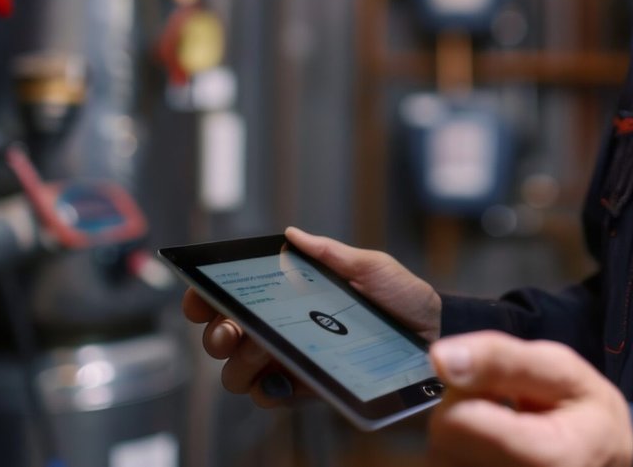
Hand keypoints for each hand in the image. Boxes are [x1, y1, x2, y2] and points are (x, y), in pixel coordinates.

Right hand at [181, 226, 441, 406]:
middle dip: (217, 334)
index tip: (200, 299)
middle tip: (231, 330)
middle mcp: (279, 329)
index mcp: (285, 296)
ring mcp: (289, 361)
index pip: (231, 297)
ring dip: (241, 363)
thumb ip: (329, 254)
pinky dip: (268, 390)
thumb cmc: (400, 295)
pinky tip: (281, 378)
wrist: (432, 334)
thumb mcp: (369, 266)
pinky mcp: (307, 388)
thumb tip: (292, 235)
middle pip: (223, 338)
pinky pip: (271, 397)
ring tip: (263, 350)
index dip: (205, 297)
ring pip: (239, 372)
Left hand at [426, 331, 632, 466]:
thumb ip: (501, 357)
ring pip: (440, 455)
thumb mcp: (562, 369)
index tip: (496, 386)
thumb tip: (440, 357)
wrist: (601, 462)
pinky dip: (460, 451)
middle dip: (463, 410)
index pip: (457, 419)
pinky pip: (447, 464)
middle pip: (444, 438)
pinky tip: (489, 448)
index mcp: (547, 459)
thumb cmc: (587, 412)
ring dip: (460, 433)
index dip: (467, 388)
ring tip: (499, 429)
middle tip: (503, 407)